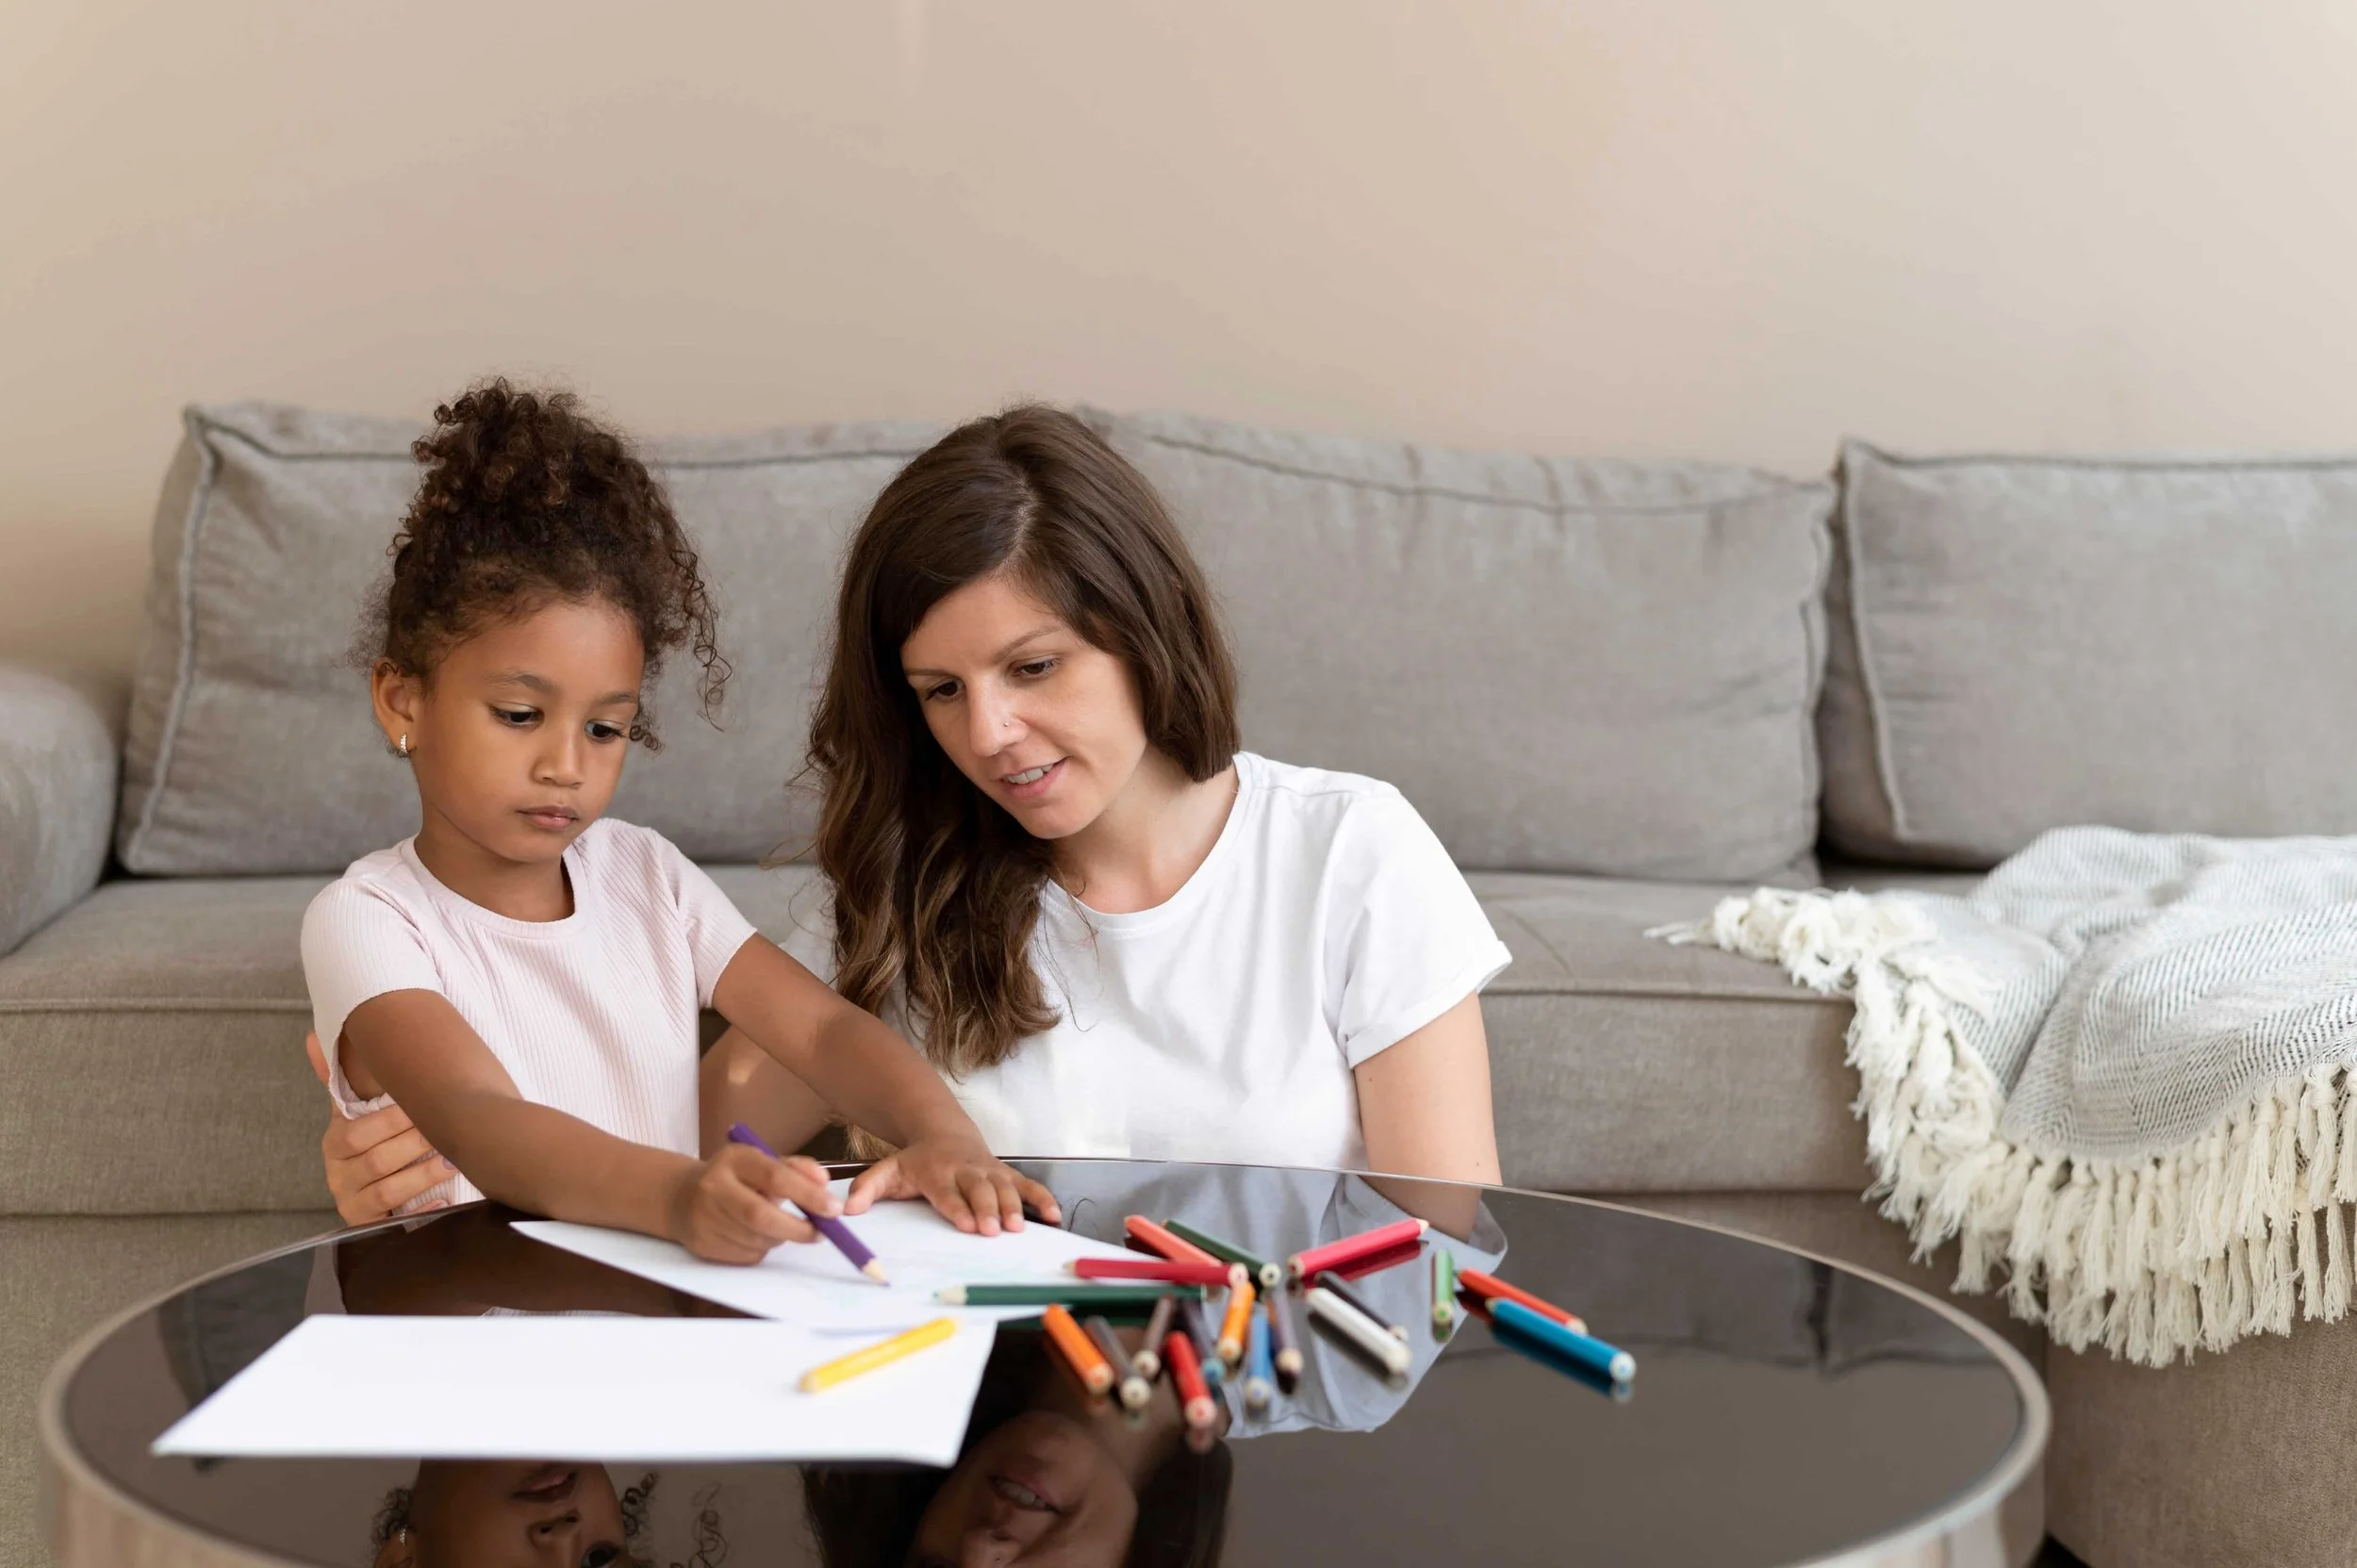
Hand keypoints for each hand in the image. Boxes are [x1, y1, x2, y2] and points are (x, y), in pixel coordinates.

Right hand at [309, 1030, 454, 1225]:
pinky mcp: (370, 1228)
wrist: (370, 1194)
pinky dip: (421, 1209)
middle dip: (413, 1144)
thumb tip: (312, 1036)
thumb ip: (337, 1078)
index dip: (390, 1121)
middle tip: (448, 1129)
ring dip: (423, 1174)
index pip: (356, 1133)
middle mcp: (338, 1176)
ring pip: (388, 1190)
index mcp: (336, 1143)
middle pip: (376, 1161)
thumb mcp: (353, 1112)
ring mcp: (353, 1204)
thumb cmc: (371, 1142)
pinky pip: (396, 1222)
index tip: (422, 1106)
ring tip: (452, 1159)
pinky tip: (443, 1200)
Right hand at [666, 1143, 840, 1263]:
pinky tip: (755, 1235)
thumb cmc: (736, 1177)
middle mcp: (714, 1187)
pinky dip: (763, 1248)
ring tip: (780, 1226)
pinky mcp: (703, 1245)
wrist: (681, 1198)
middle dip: (798, 1228)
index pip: (774, 1176)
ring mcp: (704, 1218)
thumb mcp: (762, 1162)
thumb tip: (824, 1182)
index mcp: (734, 1159)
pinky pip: (747, 1254)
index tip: (834, 1209)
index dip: (807, 1195)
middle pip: (761, 1215)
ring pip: (757, 1239)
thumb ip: (796, 1168)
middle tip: (821, 1232)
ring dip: (781, 1237)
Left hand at [844, 1135, 1059, 1236]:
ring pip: (1005, 1187)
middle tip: (994, 1230)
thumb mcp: (886, 1171)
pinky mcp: (1006, 1173)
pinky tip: (1053, 1216)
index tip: (966, 1224)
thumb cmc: (916, 1161)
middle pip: (979, 1190)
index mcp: (936, 1171)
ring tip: (1020, 1227)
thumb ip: (867, 1189)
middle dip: (988, 1209)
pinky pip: (1027, 1184)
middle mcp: (966, 1170)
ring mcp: (989, 1171)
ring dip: (1014, 1206)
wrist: (944, 1133)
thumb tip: (848, 1210)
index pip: (947, 1192)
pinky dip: (1042, 1198)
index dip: (957, 1207)